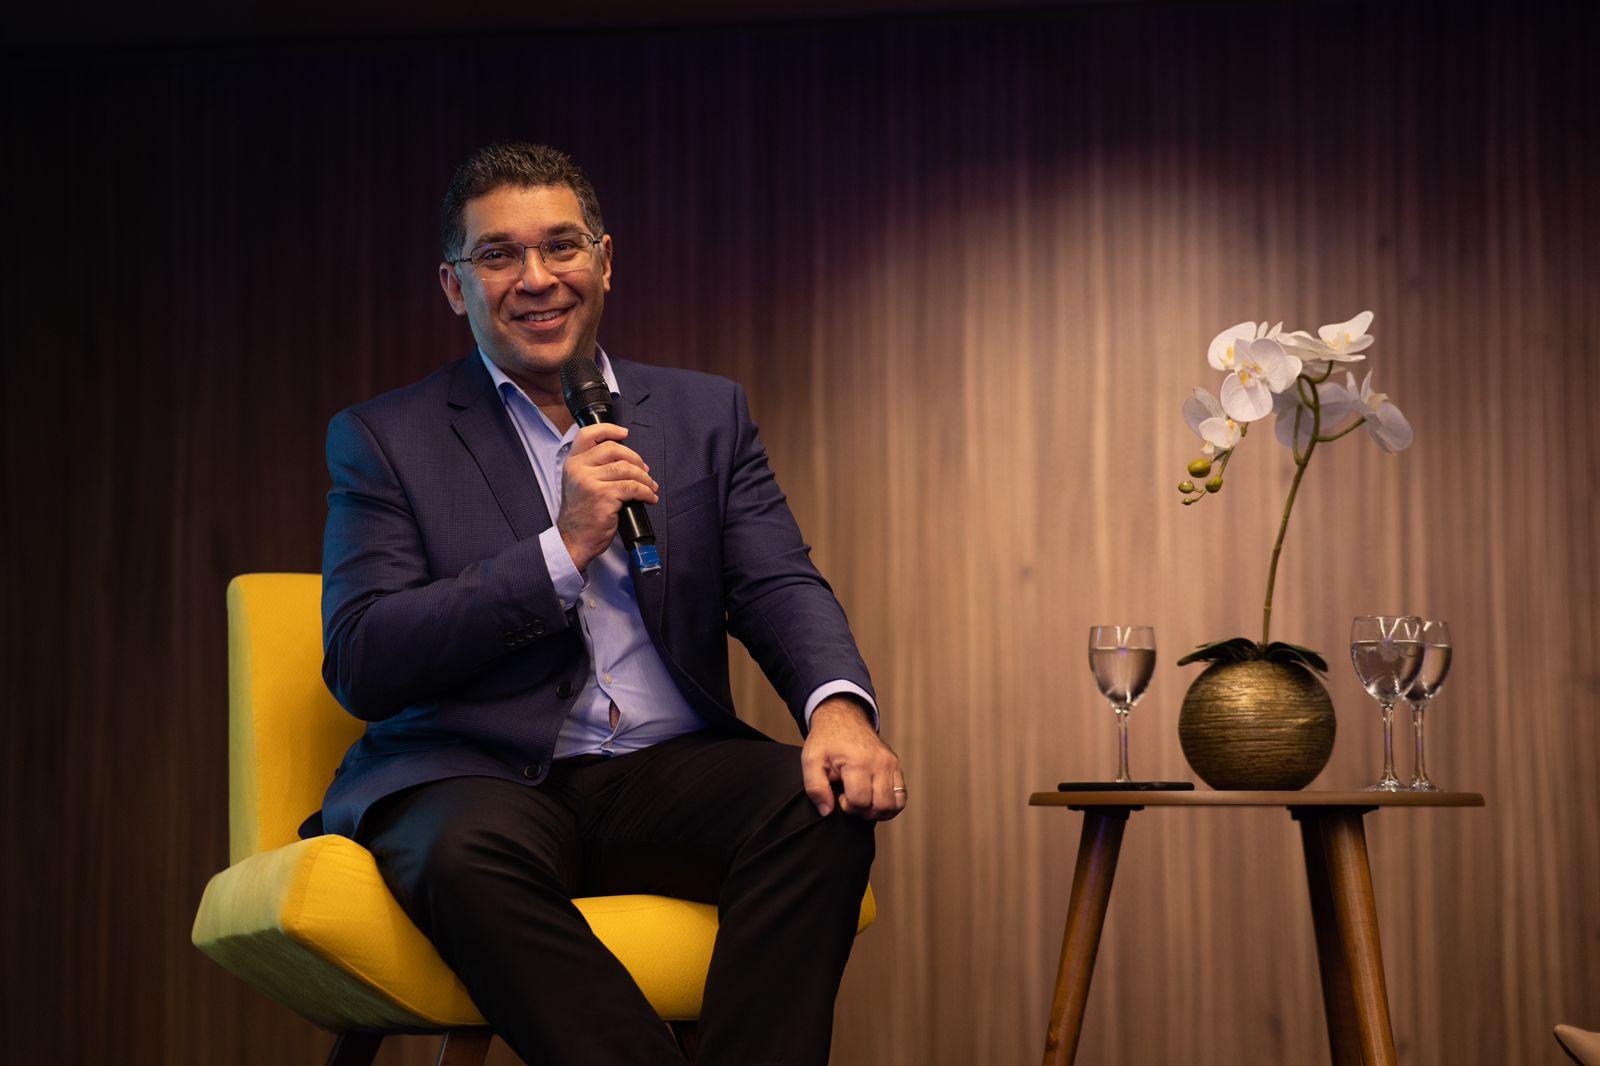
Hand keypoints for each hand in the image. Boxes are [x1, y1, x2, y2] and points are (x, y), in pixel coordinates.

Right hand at [558, 424, 658, 572]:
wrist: (574, 540)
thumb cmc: (582, 514)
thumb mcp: (579, 484)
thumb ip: (593, 467)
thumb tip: (625, 458)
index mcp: (572, 463)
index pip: (588, 434)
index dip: (609, 430)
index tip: (625, 433)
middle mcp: (579, 469)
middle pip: (614, 449)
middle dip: (635, 458)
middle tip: (645, 471)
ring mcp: (590, 482)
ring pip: (627, 469)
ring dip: (645, 478)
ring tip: (650, 487)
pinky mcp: (604, 496)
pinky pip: (633, 488)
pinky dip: (646, 492)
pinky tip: (650, 498)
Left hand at [801, 698, 906, 820]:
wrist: (843, 718)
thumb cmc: (827, 740)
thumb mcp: (811, 760)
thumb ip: (815, 787)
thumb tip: (826, 811)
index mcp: (858, 762)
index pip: (860, 802)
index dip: (847, 806)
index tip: (839, 796)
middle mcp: (880, 763)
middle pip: (881, 806)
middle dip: (864, 811)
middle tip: (851, 799)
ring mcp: (891, 764)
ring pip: (896, 804)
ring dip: (879, 810)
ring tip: (864, 800)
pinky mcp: (896, 765)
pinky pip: (902, 795)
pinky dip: (890, 803)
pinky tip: (874, 798)